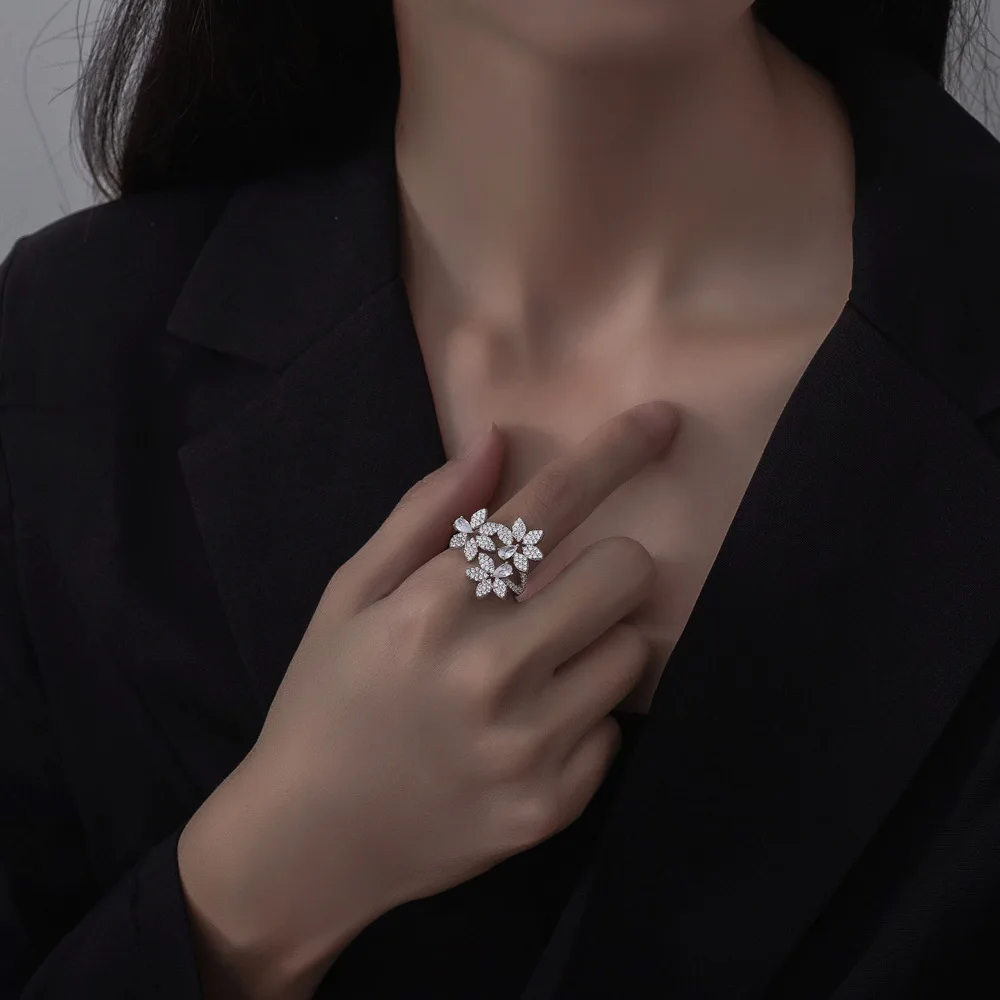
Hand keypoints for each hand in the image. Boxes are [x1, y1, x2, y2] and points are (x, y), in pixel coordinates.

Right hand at [179, 400, 678, 991]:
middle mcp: (491, 671)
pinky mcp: (552, 805)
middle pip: (625, 571)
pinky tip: (528, 730)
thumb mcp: (349, 596)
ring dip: (598, 642)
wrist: (307, 844)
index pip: (549, 506)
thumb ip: (424, 515)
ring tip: (541, 666)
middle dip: (607, 564)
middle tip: (566, 589)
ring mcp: (529, 746)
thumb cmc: (325, 703)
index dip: (615, 452)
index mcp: (434, 606)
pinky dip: (584, 718)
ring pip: (634, 650)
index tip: (662, 420)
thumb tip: (495, 442)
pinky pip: (615, 729)